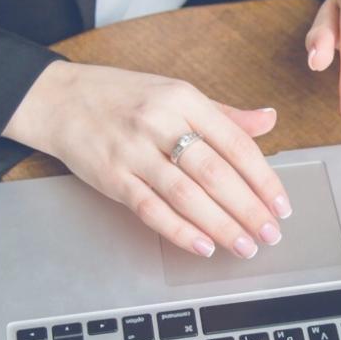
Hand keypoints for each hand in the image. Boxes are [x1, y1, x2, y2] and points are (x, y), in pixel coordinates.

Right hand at [5, 61, 290, 258]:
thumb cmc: (121, 97)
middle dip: (248, 209)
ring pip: (186, 194)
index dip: (264, 178)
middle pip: (215, 173)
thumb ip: (223, 114)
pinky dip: (179, 230)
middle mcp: (161, 122)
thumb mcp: (175, 93)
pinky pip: (151, 208)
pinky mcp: (111, 176)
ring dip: (220, 225)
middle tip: (269, 234)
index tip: (281, 206)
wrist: (59, 99)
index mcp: (184, 99)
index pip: (236, 143)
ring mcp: (134, 150)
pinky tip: (202, 245)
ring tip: (243, 245)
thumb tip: (268, 121)